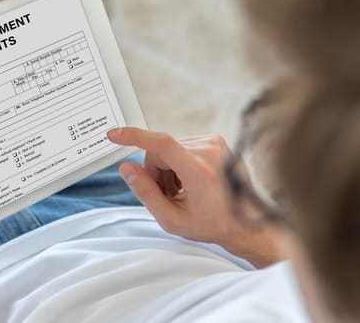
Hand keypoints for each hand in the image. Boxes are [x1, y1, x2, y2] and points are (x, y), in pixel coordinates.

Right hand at [108, 127, 281, 267]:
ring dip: (168, 169)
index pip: (161, 144)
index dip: (134, 137)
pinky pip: (182, 146)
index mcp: (200, 172)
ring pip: (169, 148)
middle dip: (155, 172)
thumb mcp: (172, 219)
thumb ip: (146, 193)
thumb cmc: (211, 225)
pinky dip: (179, 163)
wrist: (246, 223)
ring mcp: (216, 143)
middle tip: (166, 195)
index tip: (114, 135)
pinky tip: (190, 182)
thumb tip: (126, 168)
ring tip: (181, 191)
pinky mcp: (216, 141)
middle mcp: (210, 152)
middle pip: (160, 151)